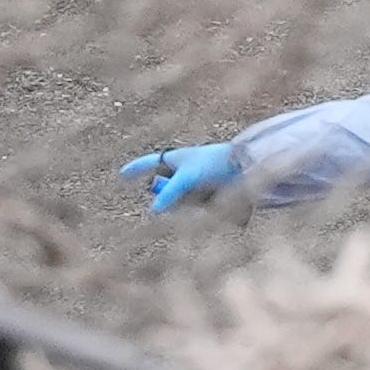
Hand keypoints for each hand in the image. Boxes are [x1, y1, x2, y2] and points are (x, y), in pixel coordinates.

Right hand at [129, 140, 243, 212]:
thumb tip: (153, 211)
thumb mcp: (188, 177)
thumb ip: (169, 193)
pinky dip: (196, 210)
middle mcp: (183, 171)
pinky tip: (211, 201)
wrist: (247, 168)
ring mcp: (194, 185)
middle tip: (183, 191)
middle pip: (164, 189)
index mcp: (176, 158)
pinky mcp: (206, 198)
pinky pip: (193, 209)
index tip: (122, 174)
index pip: (148, 163)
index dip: (135, 169)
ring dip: (185, 204)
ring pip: (179, 202)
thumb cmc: (215, 164)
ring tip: (203, 192)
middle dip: (167, 196)